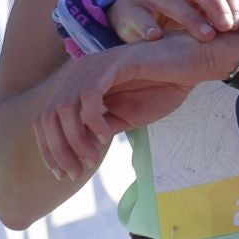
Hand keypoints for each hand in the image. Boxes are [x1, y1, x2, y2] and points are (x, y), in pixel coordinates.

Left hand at [35, 33, 235, 179]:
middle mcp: (80, 72)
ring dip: (74, 140)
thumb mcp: (125, 117)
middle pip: (48, 116)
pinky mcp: (113, 63)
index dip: (49, 149)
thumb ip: (100, 130)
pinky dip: (93, 122)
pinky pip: (90, 97)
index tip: (63, 175)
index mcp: (79, 83)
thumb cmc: (162, 87)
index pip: (46, 118)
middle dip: (58, 150)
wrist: (192, 64)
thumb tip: (77, 155)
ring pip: (64, 108)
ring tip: (91, 158)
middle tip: (74, 173)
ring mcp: (95, 65)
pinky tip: (107, 137)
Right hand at [108, 0, 238, 43]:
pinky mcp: (129, 5)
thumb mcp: (195, 2)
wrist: (131, 13)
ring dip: (190, 18)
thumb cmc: (173, 8)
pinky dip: (148, 26)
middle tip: (227, 27)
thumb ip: (215, 7)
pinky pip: (140, 15)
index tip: (238, 21)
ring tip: (205, 36)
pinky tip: (157, 37)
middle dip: (214, 5)